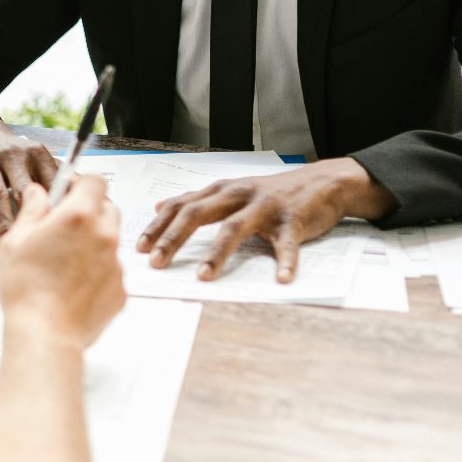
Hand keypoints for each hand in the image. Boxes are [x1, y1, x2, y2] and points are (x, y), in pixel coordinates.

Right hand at [0, 105, 59, 239]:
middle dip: (32, 215)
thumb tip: (83, 203)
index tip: (64, 228)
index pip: (51, 181)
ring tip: (7, 242)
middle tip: (39, 242)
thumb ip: (54, 177)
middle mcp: (12, 155)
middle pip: (25, 188)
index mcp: (35, 153)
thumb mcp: (35, 156)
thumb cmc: (13, 153)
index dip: (58, 205)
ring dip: (3, 220)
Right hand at [0, 175, 124, 349]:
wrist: (45, 334)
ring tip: (64, 263)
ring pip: (110, 241)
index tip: (67, 193)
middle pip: (108, 208)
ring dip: (93, 243)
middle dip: (90, 212)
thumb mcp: (16, 241)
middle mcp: (104, 235)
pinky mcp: (120, 289)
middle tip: (64, 228)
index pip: (95, 181)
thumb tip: (37, 194)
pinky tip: (73, 285)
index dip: (80, 184)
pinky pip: (112, 271)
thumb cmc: (27, 289)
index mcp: (79, 216)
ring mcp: (116, 264)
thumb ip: (32, 211)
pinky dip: (97, 272)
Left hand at [136, 158, 397, 283]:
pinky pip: (287, 244)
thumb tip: (160, 205)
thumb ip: (197, 199)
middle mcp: (238, 195)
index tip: (137, 247)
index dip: (157, 226)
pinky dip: (285, 262)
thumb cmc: (272, 192)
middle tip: (156, 262)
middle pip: (198, 214)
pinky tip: (282, 280)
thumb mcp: (231, 190)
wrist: (324, 182)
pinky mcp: (293, 220)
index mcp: (220, 190)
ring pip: (235, 228)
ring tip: (204, 277)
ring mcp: (265, 207)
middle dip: (174, 238)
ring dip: (217, 253)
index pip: (180, 206)